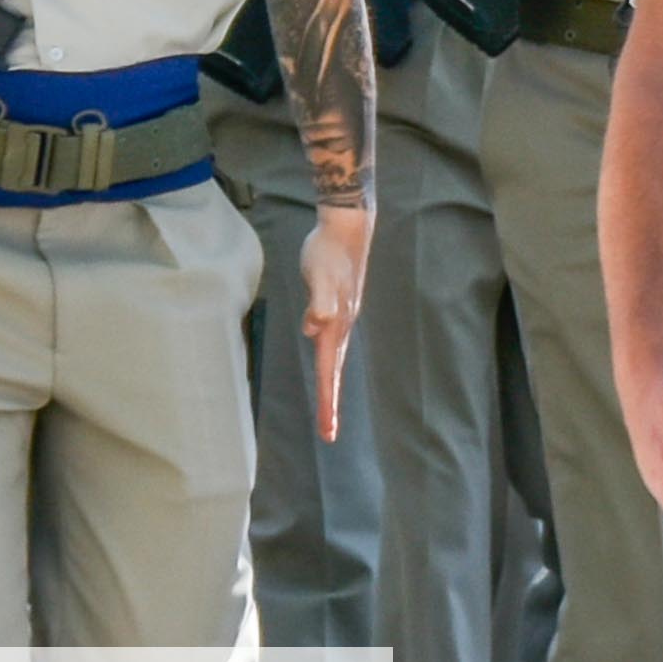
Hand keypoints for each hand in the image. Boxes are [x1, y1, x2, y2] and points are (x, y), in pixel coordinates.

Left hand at [300, 202, 371, 442]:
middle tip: (329, 433)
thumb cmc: (328, 251)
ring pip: (333, 358)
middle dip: (331, 404)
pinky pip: (328, 340)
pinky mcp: (334, 306)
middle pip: (335, 372)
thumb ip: (319, 299)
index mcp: (336, 326)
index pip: (330, 372)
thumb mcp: (320, 274)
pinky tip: (318, 344)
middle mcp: (340, 326)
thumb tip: (315, 324)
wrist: (346, 228)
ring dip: (330, 384)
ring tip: (327, 408)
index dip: (328, 402)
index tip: (328, 432)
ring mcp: (340, 317)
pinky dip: (326, 357)